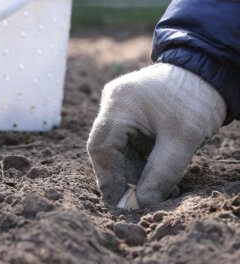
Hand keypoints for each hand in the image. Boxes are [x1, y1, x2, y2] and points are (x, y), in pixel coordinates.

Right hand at [87, 63, 225, 207]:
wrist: (205, 74)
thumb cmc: (194, 98)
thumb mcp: (183, 138)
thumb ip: (161, 174)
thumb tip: (143, 203)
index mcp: (119, 103)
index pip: (101, 147)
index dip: (109, 177)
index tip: (123, 202)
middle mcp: (112, 104)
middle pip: (107, 150)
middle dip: (125, 177)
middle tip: (143, 199)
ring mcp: (118, 108)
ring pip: (118, 149)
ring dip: (135, 172)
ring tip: (160, 188)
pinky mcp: (128, 114)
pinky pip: (127, 143)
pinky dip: (140, 161)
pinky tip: (158, 172)